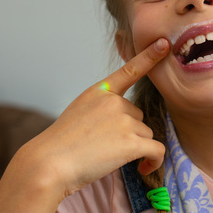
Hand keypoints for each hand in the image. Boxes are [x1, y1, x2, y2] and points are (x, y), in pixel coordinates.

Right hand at [27, 38, 169, 197]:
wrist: (48, 164)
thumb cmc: (60, 146)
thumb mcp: (78, 113)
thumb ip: (101, 109)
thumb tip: (126, 120)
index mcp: (100, 92)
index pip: (129, 70)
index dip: (149, 56)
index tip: (164, 43)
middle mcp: (114, 101)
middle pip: (138, 116)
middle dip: (129, 132)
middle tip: (105, 147)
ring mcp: (124, 120)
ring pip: (146, 134)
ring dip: (136, 148)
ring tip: (110, 158)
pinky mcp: (132, 142)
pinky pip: (156, 150)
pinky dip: (154, 161)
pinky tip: (143, 168)